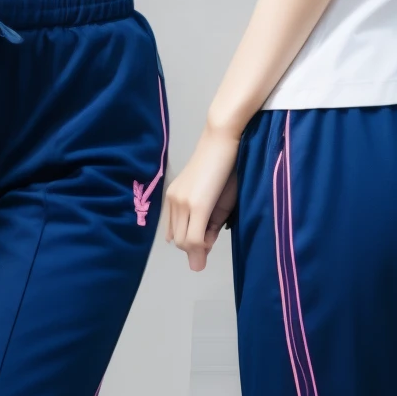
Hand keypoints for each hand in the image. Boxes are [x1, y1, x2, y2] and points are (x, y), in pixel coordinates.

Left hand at [165, 122, 240, 271]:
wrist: (224, 140)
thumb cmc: (224, 166)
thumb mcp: (215, 200)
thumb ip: (207, 225)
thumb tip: (201, 255)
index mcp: (174, 198)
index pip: (175, 234)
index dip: (191, 243)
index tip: (208, 238)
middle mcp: (172, 201)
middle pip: (178, 241)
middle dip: (196, 248)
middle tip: (212, 237)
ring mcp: (181, 203)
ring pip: (183, 242)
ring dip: (199, 247)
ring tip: (213, 232)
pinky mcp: (196, 204)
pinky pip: (193, 238)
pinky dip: (202, 245)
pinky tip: (212, 235)